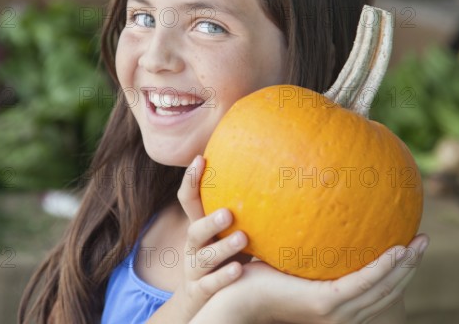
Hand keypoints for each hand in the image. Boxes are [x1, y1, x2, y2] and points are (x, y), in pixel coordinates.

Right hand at [157, 155, 248, 322]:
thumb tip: (271, 175)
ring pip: (204, 258)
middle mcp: (194, 247)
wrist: (206, 300)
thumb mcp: (227, 234)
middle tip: (228, 213)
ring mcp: (195, 269)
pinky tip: (240, 270)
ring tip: (242, 239)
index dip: (191, 180)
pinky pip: (211, 284)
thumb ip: (241, 212)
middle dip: (209, 221)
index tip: (200, 158)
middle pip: (194, 231)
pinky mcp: (201, 290)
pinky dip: (224, 277)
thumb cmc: (226, 258)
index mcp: (199, 228)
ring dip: (222, 248)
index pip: (188, 200)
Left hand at [192, 234, 428, 323]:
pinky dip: (384, 267)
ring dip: (405, 265)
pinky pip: (363, 282)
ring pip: (383, 287)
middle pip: (387, 291)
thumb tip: (307, 209)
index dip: (396, 271)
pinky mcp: (326, 301)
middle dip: (409, 267)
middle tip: (423, 241)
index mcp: (334, 304)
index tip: (408, 248)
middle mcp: (341, 312)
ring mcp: (335, 309)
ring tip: (420, 242)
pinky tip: (398, 249)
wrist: (234, 294)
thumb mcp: (288, 258)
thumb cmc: (255, 276)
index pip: (374, 291)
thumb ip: (304, 244)